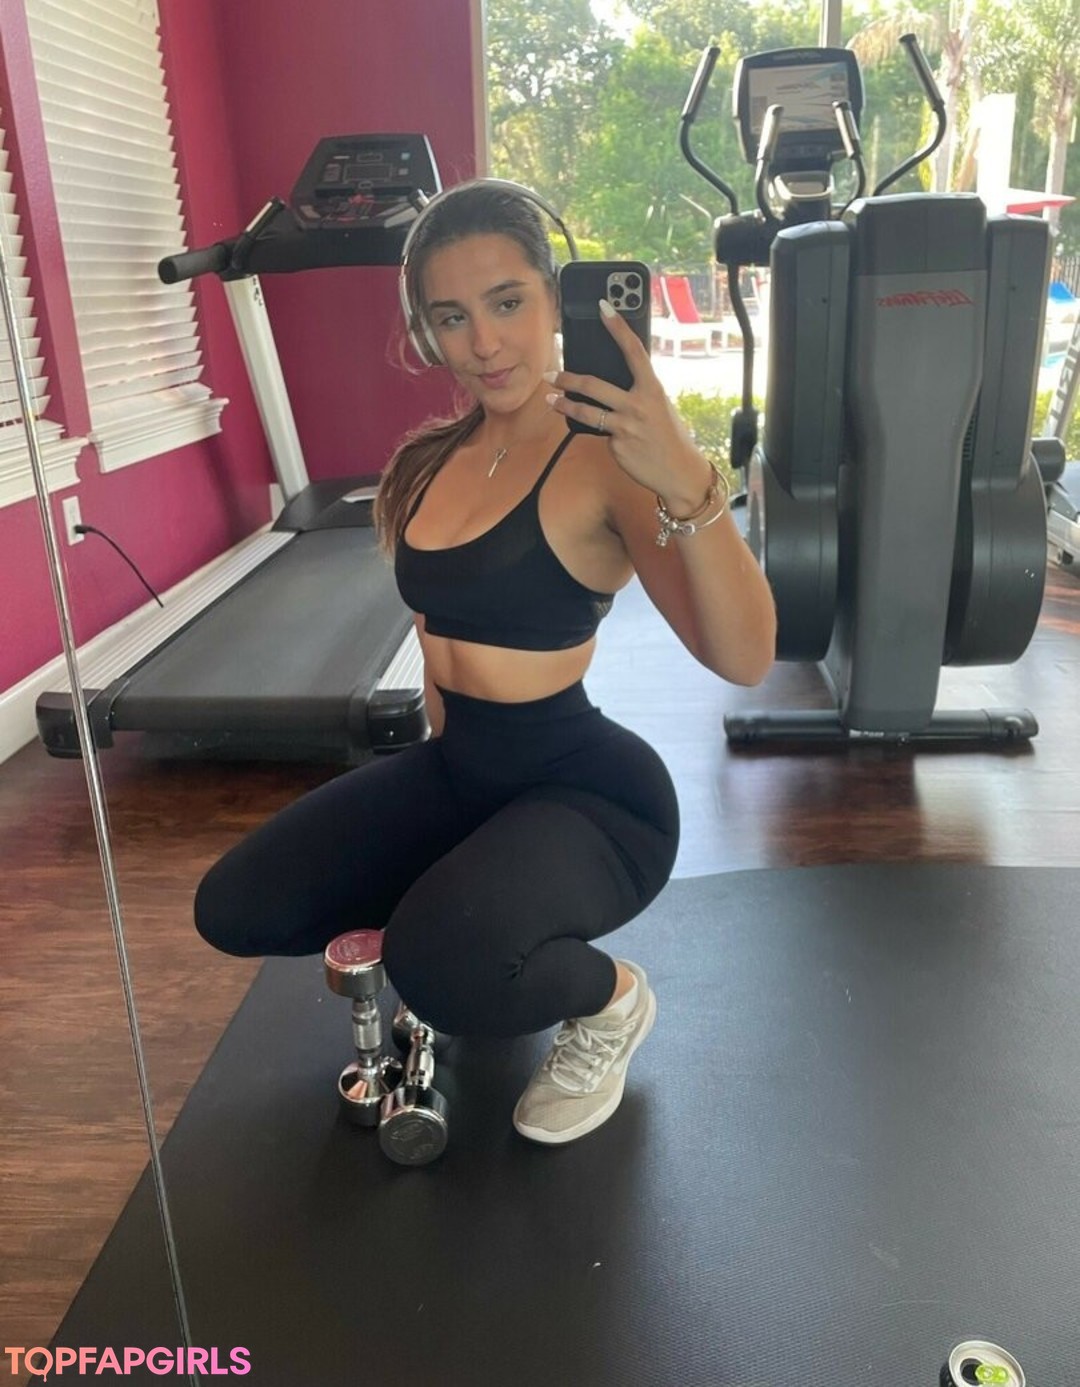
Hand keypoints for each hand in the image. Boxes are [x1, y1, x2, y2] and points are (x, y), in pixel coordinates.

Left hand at [544, 298, 713, 510]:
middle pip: (593, 385)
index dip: (618, 327)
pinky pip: (598, 434)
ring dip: (564, 405)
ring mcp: (626, 426)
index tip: (603, 306)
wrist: (679, 472)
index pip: (633, 351)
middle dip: (568, 379)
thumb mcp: (659, 406)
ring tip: (551, 399)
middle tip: (551, 374)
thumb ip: (639, 392)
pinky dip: (599, 433)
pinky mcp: (617, 445)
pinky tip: (608, 437)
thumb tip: (614, 379)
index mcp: (652, 388)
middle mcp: (638, 404)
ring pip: (586, 412)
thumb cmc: (668, 436)